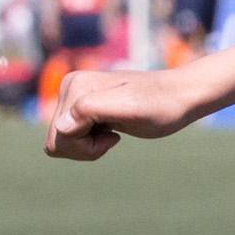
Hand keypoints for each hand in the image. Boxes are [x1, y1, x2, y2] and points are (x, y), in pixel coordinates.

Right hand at [44, 64, 202, 161]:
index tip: (114, 134)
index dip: (85, 146)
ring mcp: (74, 97)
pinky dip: (91, 142)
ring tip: (112, 133)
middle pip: (56, 140)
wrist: (179, 97)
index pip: (59, 136)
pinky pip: (71, 138)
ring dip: (88, 146)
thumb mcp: (130, 109)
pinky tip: (111, 130)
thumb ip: (91, 111)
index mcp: (75, 86)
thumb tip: (61, 126)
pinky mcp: (82, 107)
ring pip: (62, 141)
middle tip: (113, 136)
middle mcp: (69, 87)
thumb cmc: (160, 105)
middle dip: (84, 147)